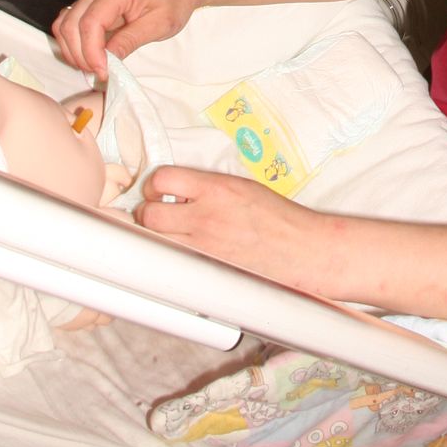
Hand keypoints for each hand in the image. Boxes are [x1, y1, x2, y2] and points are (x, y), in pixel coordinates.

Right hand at [53, 0, 207, 78]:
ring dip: (73, 50)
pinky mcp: (90, 2)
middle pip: (70, 25)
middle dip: (80, 54)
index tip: (103, 72)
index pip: (90, 23)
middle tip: (100, 73)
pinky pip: (70, 23)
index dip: (91, 52)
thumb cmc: (173, 1)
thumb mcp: (159, 24)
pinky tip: (91, 56)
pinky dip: (74, 43)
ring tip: (95, 67)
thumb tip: (106, 62)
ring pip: (64, 25)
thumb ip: (130, 40)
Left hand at [137, 165, 311, 281]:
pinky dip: (172, 254)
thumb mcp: (242, 186)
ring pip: (156, 240)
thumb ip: (208, 187)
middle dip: (147, 211)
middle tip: (157, 212)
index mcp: (216, 189)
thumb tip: (180, 190)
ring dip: (156, 235)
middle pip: (149, 213)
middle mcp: (205, 216)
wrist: (299, 247)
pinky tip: (183, 250)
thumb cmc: (277, 217)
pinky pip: (174, 260)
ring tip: (169, 232)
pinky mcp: (206, 268)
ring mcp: (203, 245)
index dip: (154, 184)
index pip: (162, 178)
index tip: (159, 189)